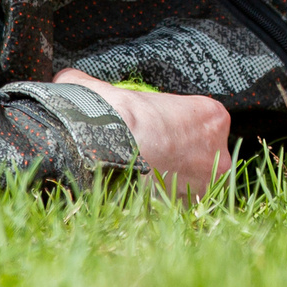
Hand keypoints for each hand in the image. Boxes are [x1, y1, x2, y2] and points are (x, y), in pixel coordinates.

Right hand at [52, 69, 230, 197]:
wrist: (107, 153)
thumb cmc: (112, 117)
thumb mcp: (102, 90)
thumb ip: (91, 84)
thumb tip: (67, 79)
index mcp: (211, 115)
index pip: (201, 122)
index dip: (177, 128)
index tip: (157, 135)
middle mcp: (219, 149)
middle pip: (205, 155)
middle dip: (183, 160)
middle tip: (153, 162)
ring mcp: (211, 182)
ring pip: (197, 184)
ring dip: (177, 185)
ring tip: (147, 186)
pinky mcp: (195, 207)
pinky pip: (184, 207)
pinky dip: (168, 208)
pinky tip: (146, 204)